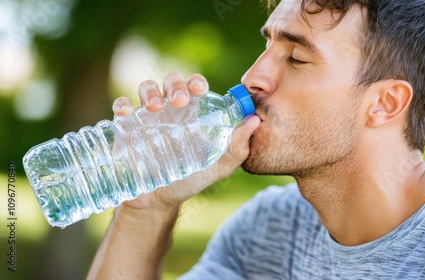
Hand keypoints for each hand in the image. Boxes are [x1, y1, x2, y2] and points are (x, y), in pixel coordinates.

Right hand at [112, 72, 260, 213]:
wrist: (158, 202)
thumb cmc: (190, 181)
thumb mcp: (217, 168)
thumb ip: (238, 149)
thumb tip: (254, 121)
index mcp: (193, 114)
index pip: (195, 87)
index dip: (197, 82)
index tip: (200, 89)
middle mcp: (171, 110)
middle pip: (171, 82)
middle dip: (175, 85)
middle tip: (181, 101)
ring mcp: (147, 117)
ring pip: (146, 88)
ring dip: (151, 91)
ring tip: (156, 108)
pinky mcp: (126, 127)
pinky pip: (121, 107)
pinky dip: (123, 104)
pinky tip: (127, 112)